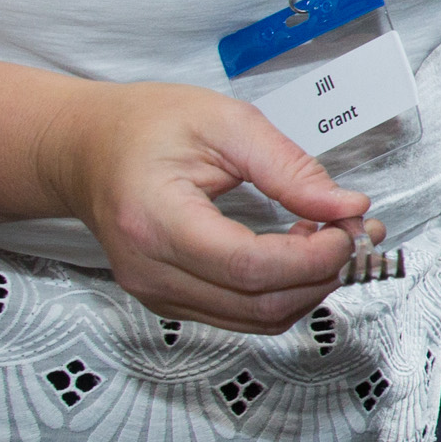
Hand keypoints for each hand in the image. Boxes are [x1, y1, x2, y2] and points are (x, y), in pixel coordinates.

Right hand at [38, 82, 371, 334]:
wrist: (85, 149)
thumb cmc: (141, 127)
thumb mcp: (224, 123)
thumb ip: (288, 167)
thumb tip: (344, 206)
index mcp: (156, 221)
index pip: (249, 266)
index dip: (313, 257)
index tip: (348, 227)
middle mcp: (151, 270)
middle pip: (258, 302)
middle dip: (323, 273)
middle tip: (355, 232)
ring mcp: (157, 292)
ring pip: (256, 318)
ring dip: (308, 287)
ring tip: (331, 239)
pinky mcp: (169, 300)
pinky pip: (240, 314)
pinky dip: (281, 291)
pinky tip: (297, 254)